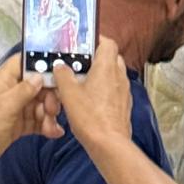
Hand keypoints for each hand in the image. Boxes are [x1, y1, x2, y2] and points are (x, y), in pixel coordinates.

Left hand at [0, 55, 63, 170]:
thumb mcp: (5, 106)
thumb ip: (24, 90)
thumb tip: (41, 76)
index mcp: (4, 81)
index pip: (24, 62)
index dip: (41, 64)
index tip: (57, 75)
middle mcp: (11, 91)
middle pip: (39, 85)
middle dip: (49, 97)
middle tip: (53, 109)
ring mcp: (16, 108)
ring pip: (41, 104)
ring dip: (49, 114)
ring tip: (50, 126)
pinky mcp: (19, 124)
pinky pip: (38, 120)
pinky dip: (47, 125)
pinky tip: (54, 132)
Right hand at [53, 38, 131, 153]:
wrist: (108, 143)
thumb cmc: (91, 118)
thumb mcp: (69, 94)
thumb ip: (63, 76)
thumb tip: (60, 66)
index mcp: (107, 67)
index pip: (108, 42)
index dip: (97, 40)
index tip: (84, 42)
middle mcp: (119, 75)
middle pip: (111, 57)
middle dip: (96, 58)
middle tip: (79, 64)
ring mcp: (124, 89)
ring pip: (113, 73)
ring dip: (100, 74)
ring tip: (82, 83)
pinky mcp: (124, 103)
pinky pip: (115, 89)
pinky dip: (105, 89)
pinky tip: (91, 100)